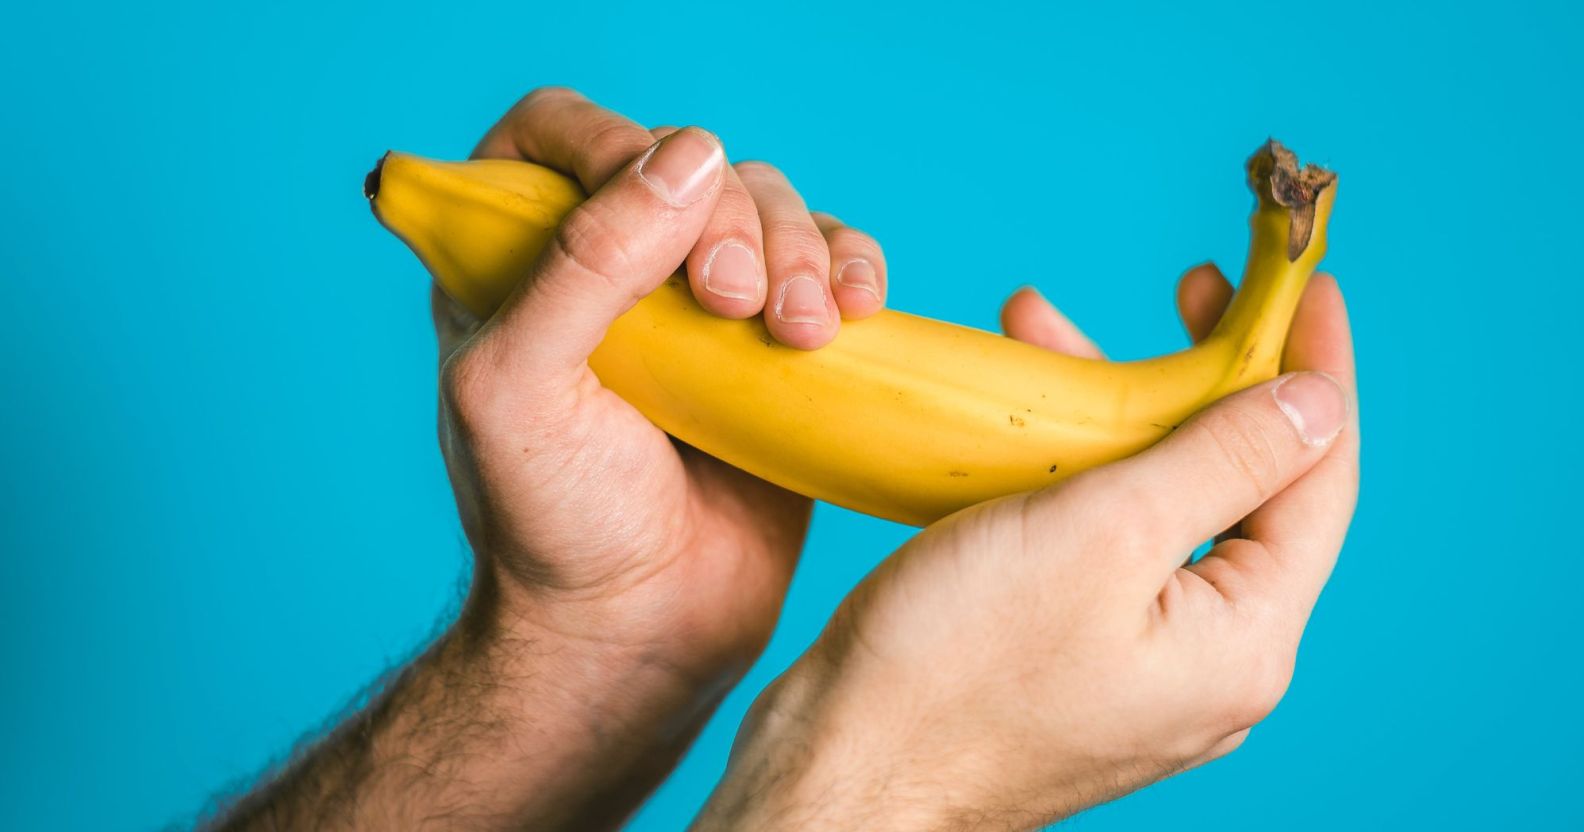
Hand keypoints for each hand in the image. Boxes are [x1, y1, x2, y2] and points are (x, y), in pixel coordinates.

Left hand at [211, 90, 898, 830]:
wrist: (638, 627)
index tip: (652, 199)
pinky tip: (852, 314)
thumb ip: (581, 261)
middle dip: (726, 219)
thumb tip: (690, 154)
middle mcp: (613, 267)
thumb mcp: (518, 386)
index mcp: (519, 260)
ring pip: (770, 207)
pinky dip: (852, 270)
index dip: (610, 140)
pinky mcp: (780, 347)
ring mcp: (702, 305)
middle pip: (688, 163)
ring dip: (799, 252)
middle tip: (731, 305)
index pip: (559, 132)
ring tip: (797, 335)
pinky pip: (831, 265)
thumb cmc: (552, 521)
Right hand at [694, 268, 1358, 829]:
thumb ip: (1221, 460)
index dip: (1314, 367)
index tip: (1304, 281)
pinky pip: (1106, 546)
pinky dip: (1075, 472)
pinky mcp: (1075, 659)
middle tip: (1190, 291)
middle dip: (1204, 378)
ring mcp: (1141, 665)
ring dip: (1118, 415)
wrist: (842, 768)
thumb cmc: (954, 663)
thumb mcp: (1102, 533)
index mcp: (1242, 640)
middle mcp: (1209, 662)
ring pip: (1162, 510)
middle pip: (1242, 490)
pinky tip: (1021, 425)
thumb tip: (1316, 404)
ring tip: (1048, 332)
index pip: (1316, 479)